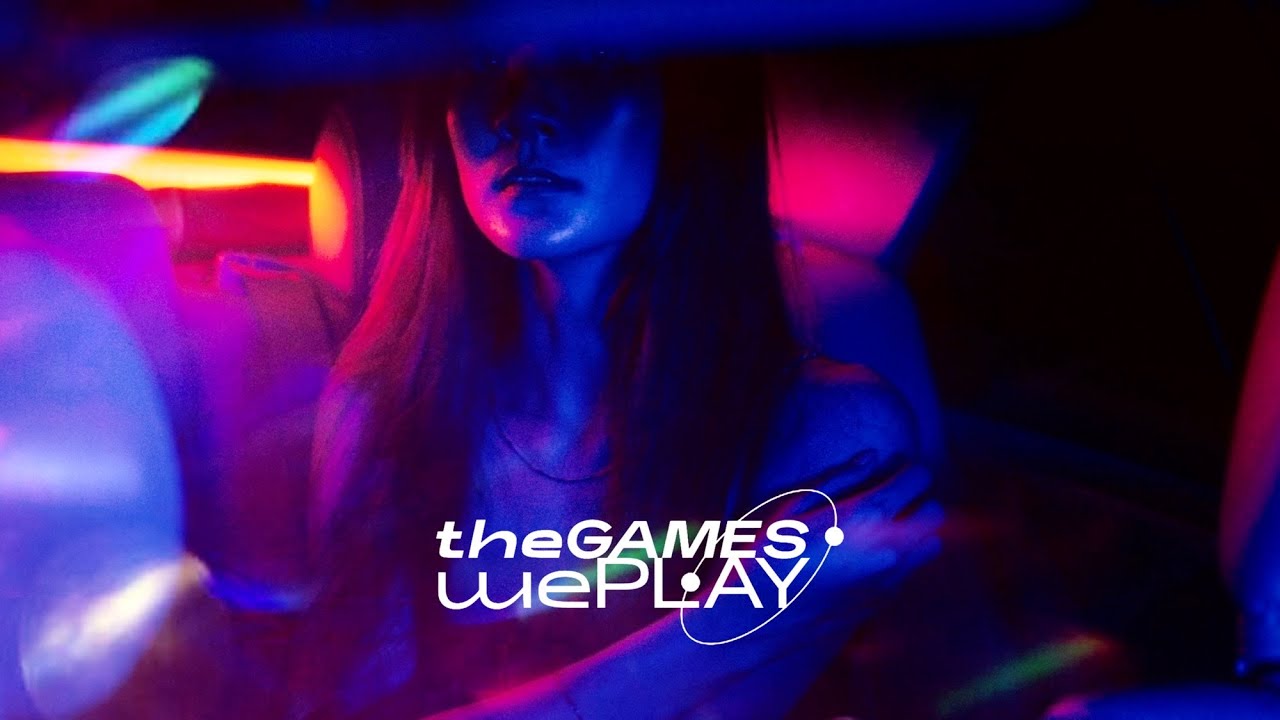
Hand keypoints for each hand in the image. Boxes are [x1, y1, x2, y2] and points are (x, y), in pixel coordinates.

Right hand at [765, 454, 942, 606]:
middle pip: (935, 513)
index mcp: (865, 516)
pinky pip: (911, 570)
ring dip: (917, 531)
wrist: (759, 619)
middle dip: (918, 499)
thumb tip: (872, 457)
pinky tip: (870, 553)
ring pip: (931, 545)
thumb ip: (838, 479)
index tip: (892, 469)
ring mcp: (889, 578)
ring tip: (886, 526)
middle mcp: (888, 548)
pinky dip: (903, 556)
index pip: (919, 479)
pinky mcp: (883, 600)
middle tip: (892, 496)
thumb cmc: (766, 555)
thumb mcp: (793, 506)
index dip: (907, 469)